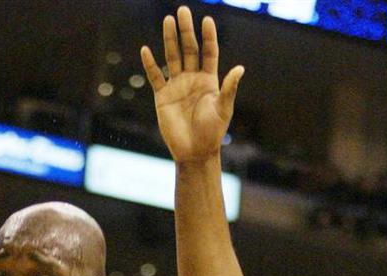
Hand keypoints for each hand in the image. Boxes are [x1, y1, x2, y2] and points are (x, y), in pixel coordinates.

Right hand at [141, 6, 243, 162]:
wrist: (194, 152)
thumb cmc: (212, 132)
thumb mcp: (223, 109)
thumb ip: (229, 88)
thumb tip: (240, 68)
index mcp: (209, 80)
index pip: (209, 52)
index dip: (208, 36)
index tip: (207, 20)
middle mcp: (192, 79)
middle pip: (189, 49)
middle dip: (186, 30)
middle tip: (182, 10)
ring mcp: (176, 86)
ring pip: (172, 57)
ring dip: (170, 39)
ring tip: (167, 20)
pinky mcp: (162, 96)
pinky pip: (155, 76)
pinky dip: (150, 64)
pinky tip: (146, 50)